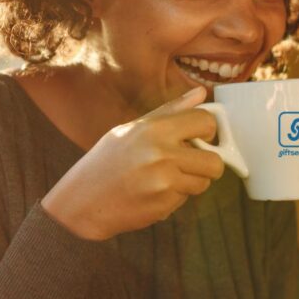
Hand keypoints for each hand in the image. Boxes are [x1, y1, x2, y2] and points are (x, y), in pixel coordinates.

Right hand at [41, 86, 225, 240]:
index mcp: (155, 129)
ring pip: (203, 183)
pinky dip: (174, 197)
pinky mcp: (163, 205)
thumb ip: (171, 111)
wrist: (83, 200)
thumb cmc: (107, 160)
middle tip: (189, 163)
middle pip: (215, 161)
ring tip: (164, 178)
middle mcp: (162, 153)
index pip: (206, 122)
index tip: (199, 138)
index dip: (208, 131)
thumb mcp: (133, 128)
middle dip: (207, 164)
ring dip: (190, 182)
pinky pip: (186, 199)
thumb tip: (201, 93)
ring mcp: (164, 182)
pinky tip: (152, 192)